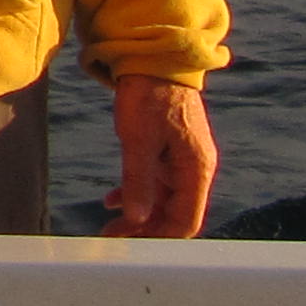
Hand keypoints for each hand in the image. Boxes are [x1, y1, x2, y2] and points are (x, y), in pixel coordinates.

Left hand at [102, 75, 216, 238]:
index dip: (160, 237)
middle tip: (113, 239)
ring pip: (163, 201)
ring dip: (138, 215)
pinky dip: (135, 194)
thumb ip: (139, 182)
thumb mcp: (138, 140)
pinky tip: (112, 201)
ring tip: (109, 226)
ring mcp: (181, 159)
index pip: (187, 220)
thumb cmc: (148, 94)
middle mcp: (194, 167)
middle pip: (175, 214)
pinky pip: (155, 183)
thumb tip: (138, 220)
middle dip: (146, 230)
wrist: (152, 58)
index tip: (131, 246)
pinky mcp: (167, 151)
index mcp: (196, 167)